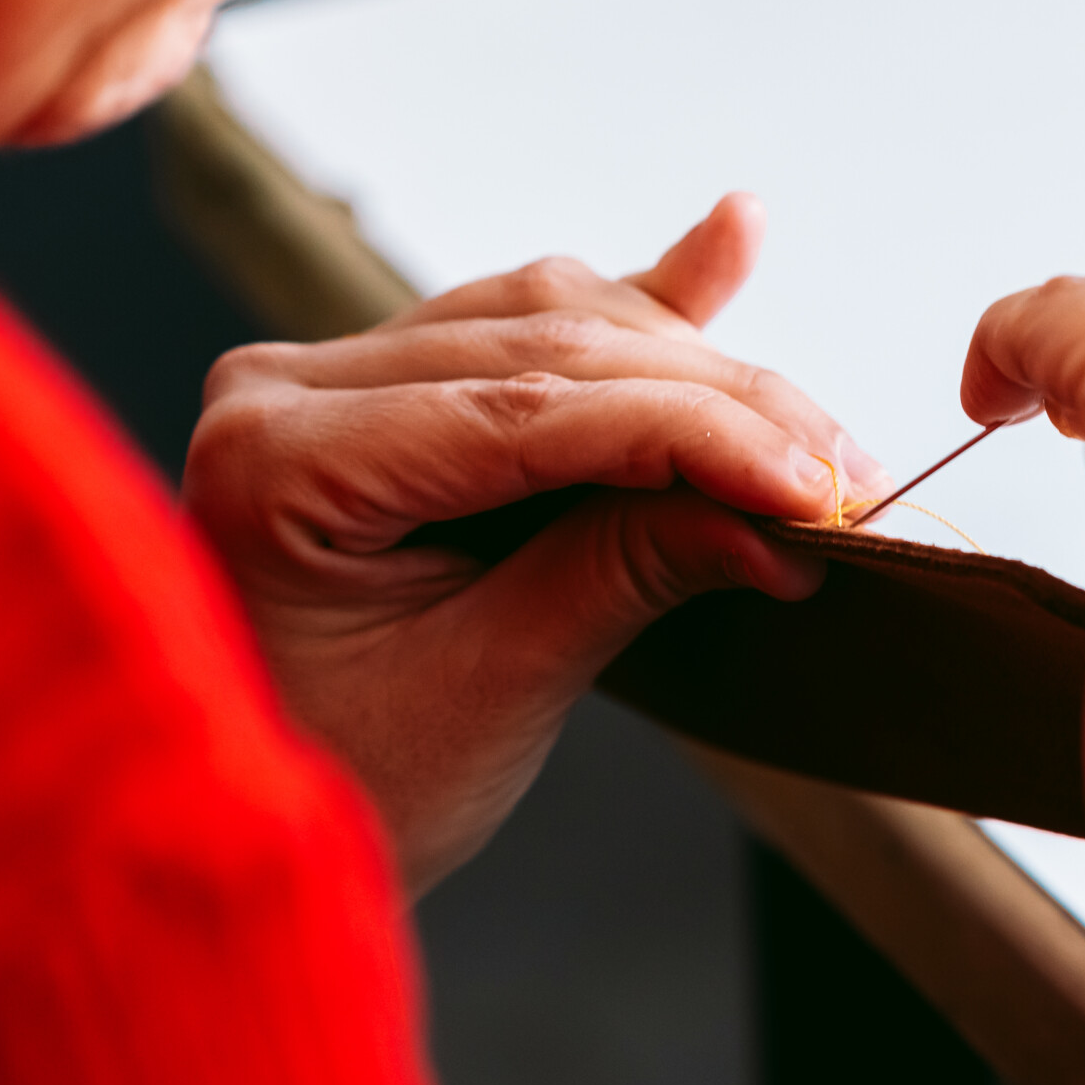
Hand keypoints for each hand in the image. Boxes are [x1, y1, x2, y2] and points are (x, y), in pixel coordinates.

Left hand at [184, 194, 885, 891]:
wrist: (240, 843)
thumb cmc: (341, 784)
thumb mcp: (489, 687)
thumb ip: (625, 574)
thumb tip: (780, 520)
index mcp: (280, 461)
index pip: (527, 410)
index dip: (695, 435)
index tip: (819, 481)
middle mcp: (289, 388)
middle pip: (548, 346)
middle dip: (716, 403)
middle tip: (844, 469)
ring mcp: (327, 379)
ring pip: (548, 320)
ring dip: (692, 367)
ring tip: (812, 430)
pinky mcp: (378, 393)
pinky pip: (523, 331)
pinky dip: (639, 312)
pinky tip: (730, 242)